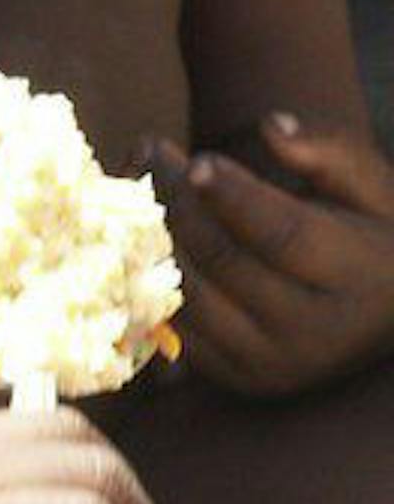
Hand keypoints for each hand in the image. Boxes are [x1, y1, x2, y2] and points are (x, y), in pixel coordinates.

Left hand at [149, 114, 393, 394]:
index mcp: (359, 279)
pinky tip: (134, 221)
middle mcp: (316, 333)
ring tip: (138, 174)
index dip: (235, 196)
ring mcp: (271, 363)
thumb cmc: (367, 230)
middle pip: (223, 259)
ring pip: (187, 294)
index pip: (284, 236)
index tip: (198, 160)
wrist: (376, 312)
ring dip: (150, 231)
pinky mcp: (233, 376)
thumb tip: (271, 127)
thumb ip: (328, 149)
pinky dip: (143, 273)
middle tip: (152, 147)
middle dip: (177, 198)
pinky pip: (172, 325)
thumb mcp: (369, 185)